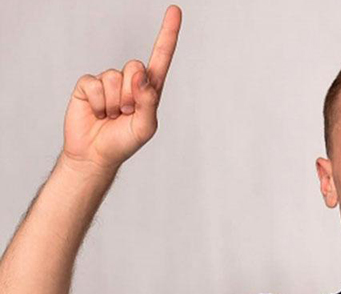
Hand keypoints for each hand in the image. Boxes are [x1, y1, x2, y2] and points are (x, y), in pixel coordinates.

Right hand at [61, 5, 181, 173]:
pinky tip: (97, 113)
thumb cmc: (124, 142)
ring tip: (111, 116)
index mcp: (150, 89)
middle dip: (131, 94)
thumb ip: (148, 101)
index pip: (161, 57)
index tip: (175, 11)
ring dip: (114, 102)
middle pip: (136, 67)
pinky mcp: (89, 85)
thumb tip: (141, 76)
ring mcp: (108, 82)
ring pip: (114, 77)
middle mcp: (130, 81)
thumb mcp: (145, 126)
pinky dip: (98, 103)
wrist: (95, 155)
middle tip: (125, 113)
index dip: (168, 33)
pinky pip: (95, 84)